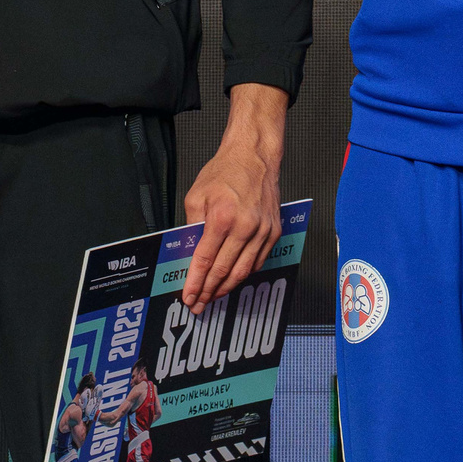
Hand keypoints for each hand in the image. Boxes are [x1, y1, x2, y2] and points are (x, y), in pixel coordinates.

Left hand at [181, 84, 287, 308]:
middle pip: (224, 270)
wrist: (254, 156)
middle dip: (209, 291)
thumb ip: (192, 226)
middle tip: (198, 305)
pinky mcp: (274, 232)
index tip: (188, 296)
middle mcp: (246, 227)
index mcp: (222, 217)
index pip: (206, 259)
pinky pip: (258, 261)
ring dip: (226, 288)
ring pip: (243, 271)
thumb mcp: (196, 196)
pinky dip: (244, 274)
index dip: (196, 282)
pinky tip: (232, 280)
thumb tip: (190, 253)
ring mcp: (263, 231)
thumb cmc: (225, 172)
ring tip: (213, 296)